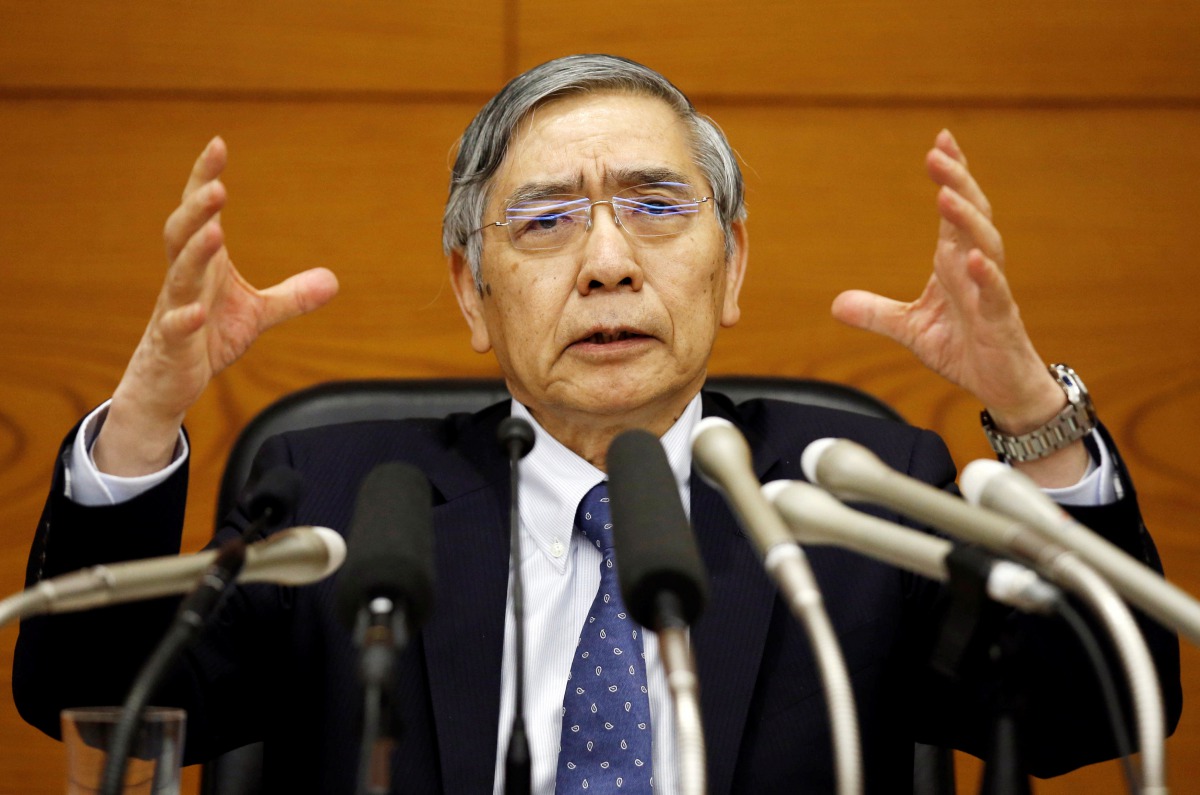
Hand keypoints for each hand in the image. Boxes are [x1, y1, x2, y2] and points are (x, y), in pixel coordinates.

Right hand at [94, 137, 338, 475]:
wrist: (169, 383)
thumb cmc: (206, 339)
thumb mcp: (257, 315)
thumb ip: (291, 296)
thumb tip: (334, 280)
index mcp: (203, 264)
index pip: (200, 213)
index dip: (204, 178)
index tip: (218, 144)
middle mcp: (184, 280)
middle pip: (183, 233)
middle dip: (197, 208)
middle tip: (217, 184)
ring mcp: (175, 309)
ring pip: (179, 274)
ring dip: (195, 251)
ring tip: (214, 229)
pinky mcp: (174, 344)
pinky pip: (176, 328)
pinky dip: (184, 319)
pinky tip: (195, 312)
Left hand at [831, 130, 1086, 483]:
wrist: (1001, 386)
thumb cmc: (966, 349)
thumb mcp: (911, 329)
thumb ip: (877, 313)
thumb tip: (836, 303)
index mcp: (956, 264)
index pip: (954, 211)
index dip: (950, 176)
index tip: (939, 142)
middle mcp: (977, 269)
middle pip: (971, 215)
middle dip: (957, 181)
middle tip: (938, 151)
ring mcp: (991, 292)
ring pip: (986, 245)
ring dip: (966, 219)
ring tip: (947, 194)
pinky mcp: (1000, 322)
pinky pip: (996, 294)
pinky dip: (986, 276)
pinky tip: (974, 259)